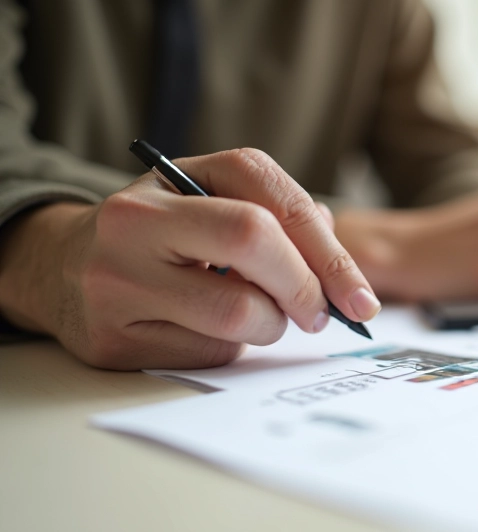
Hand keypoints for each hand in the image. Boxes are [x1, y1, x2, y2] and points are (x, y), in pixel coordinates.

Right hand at [0, 148, 379, 369]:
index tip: (360, 298)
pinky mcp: (112, 339)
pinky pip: (207, 354)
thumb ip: (280, 219)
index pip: (273, 202)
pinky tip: (205, 331)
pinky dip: (228, 349)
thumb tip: (341, 270)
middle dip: (304, 286)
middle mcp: (137, 220)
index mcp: (177, 177)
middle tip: (318, 314)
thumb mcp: (215, 204)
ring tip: (256, 317)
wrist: (63, 267)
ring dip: (269, 326)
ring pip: (237, 313)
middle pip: (253, 241)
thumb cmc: (165, 236)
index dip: (331, 255)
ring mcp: (118, 280)